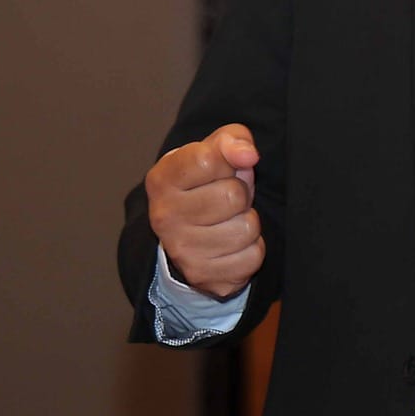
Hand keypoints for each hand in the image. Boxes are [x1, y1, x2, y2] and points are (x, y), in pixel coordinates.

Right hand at [146, 123, 263, 297]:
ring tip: (229, 220)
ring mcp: (181, 250)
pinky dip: (251, 248)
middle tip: (226, 199)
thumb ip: (232, 140)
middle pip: (233, 195)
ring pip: (247, 227)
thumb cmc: (204, 183)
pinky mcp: (203, 276)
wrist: (187, 232)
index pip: (208, 159)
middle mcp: (164, 217)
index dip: (229, 159)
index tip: (226, 165)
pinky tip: (232, 244)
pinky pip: (252, 256)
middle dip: (241, 194)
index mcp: (162, 180)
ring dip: (247, 221)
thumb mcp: (213, 151)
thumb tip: (247, 154)